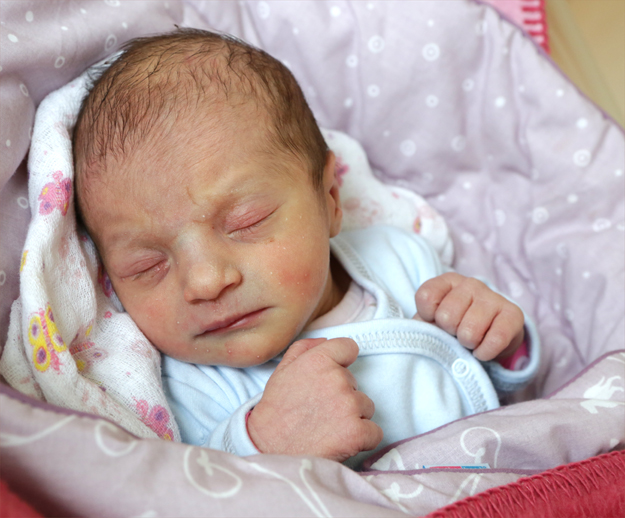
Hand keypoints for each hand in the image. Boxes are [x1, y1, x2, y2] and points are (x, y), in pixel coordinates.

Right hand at [247, 337, 382, 461]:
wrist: (269, 450)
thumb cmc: (275, 412)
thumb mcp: (282, 371)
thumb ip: (304, 349)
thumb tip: (325, 340)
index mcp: (318, 360)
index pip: (349, 347)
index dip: (342, 362)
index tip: (333, 378)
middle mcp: (336, 378)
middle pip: (356, 383)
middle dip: (342, 396)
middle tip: (319, 411)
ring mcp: (349, 405)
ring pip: (366, 407)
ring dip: (353, 417)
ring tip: (327, 428)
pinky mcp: (357, 432)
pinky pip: (374, 432)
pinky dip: (363, 439)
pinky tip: (341, 442)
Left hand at [414, 272, 523, 360]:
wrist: (490, 335)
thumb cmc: (455, 326)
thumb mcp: (433, 322)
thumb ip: (422, 324)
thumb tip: (423, 335)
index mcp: (447, 281)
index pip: (426, 297)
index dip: (427, 317)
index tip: (434, 320)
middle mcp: (470, 284)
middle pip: (446, 316)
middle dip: (449, 333)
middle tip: (456, 333)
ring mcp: (493, 296)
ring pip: (470, 331)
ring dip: (467, 344)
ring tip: (470, 340)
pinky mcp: (513, 314)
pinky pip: (495, 340)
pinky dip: (485, 353)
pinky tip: (482, 350)